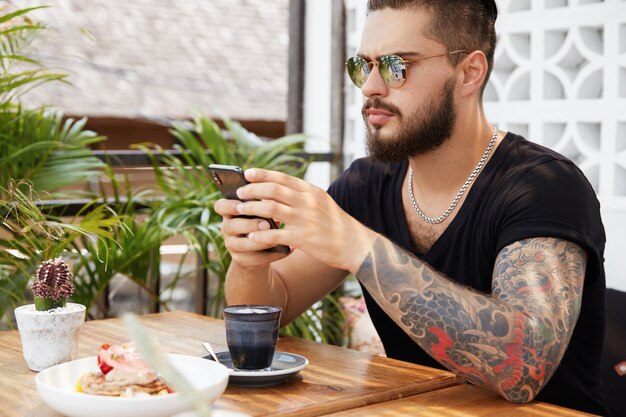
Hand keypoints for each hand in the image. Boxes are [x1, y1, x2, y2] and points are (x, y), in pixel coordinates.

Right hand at [213, 198, 288, 268]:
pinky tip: (287, 249)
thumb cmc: (261, 221)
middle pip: (231, 226)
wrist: (259, 249)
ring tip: (275, 239)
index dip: (229, 205)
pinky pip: (255, 258)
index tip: (242, 203)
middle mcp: (227, 229)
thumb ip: (263, 205)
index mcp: (230, 212)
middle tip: (267, 224)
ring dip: (259, 242)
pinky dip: (273, 254)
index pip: (220, 206)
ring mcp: (232, 246)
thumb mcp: (259, 211)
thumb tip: (277, 198)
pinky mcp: (241, 260)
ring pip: (241, 244)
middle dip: (249, 225)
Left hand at [232, 168, 376, 271]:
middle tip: (239, 193)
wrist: (356, 245)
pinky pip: (274, 234)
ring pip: (269, 208)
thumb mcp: (323, 202)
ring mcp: (305, 220)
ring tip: (239, 211)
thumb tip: (280, 188)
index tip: (247, 173)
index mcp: (312, 191)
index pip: (282, 178)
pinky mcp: (303, 239)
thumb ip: (303, 195)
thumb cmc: (336, 225)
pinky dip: (259, 235)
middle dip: (252, 190)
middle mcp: (308, 202)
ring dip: (250, 209)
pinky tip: (250, 237)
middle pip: (272, 190)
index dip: (262, 174)